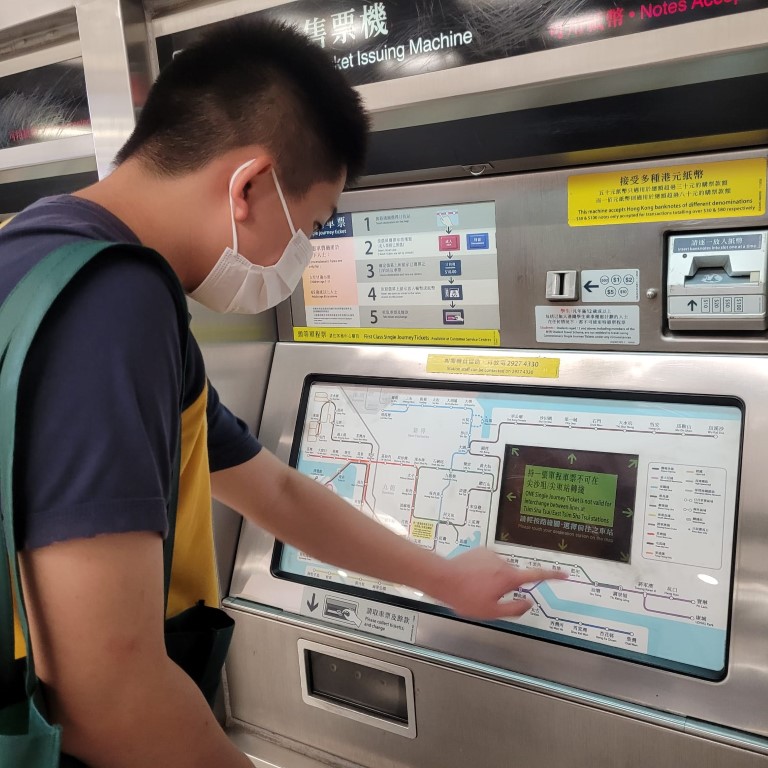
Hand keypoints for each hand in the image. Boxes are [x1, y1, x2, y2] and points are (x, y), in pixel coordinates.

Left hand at [430, 547, 568, 619]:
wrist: (443, 578)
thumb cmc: (466, 597)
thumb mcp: (492, 612)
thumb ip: (514, 608)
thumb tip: (528, 602)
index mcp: (509, 577)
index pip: (537, 576)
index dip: (553, 576)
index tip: (564, 574)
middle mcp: (503, 562)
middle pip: (513, 576)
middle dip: (506, 587)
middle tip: (488, 597)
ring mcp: (490, 554)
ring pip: (500, 570)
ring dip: (493, 579)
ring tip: (475, 588)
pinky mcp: (480, 551)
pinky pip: (488, 562)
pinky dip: (484, 571)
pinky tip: (471, 578)